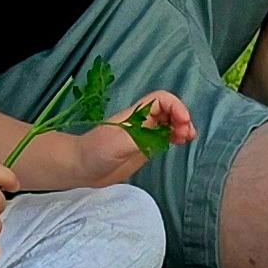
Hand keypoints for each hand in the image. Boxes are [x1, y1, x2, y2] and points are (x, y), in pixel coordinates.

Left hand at [49, 91, 197, 187]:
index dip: (176, 107)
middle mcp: (142, 121)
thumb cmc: (97, 151)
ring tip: (187, 139)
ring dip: (181, 127)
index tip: (183, 123)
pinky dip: (175, 137)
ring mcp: (144, 134)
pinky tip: (179, 144)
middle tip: (186, 135)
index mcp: (136, 114)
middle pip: (170, 110)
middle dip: (182, 119)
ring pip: (169, 123)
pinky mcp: (143, 148)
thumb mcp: (120, 142)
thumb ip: (143, 137)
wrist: (81, 167)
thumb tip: (166, 134)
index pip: (162, 100)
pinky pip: (164, 138)